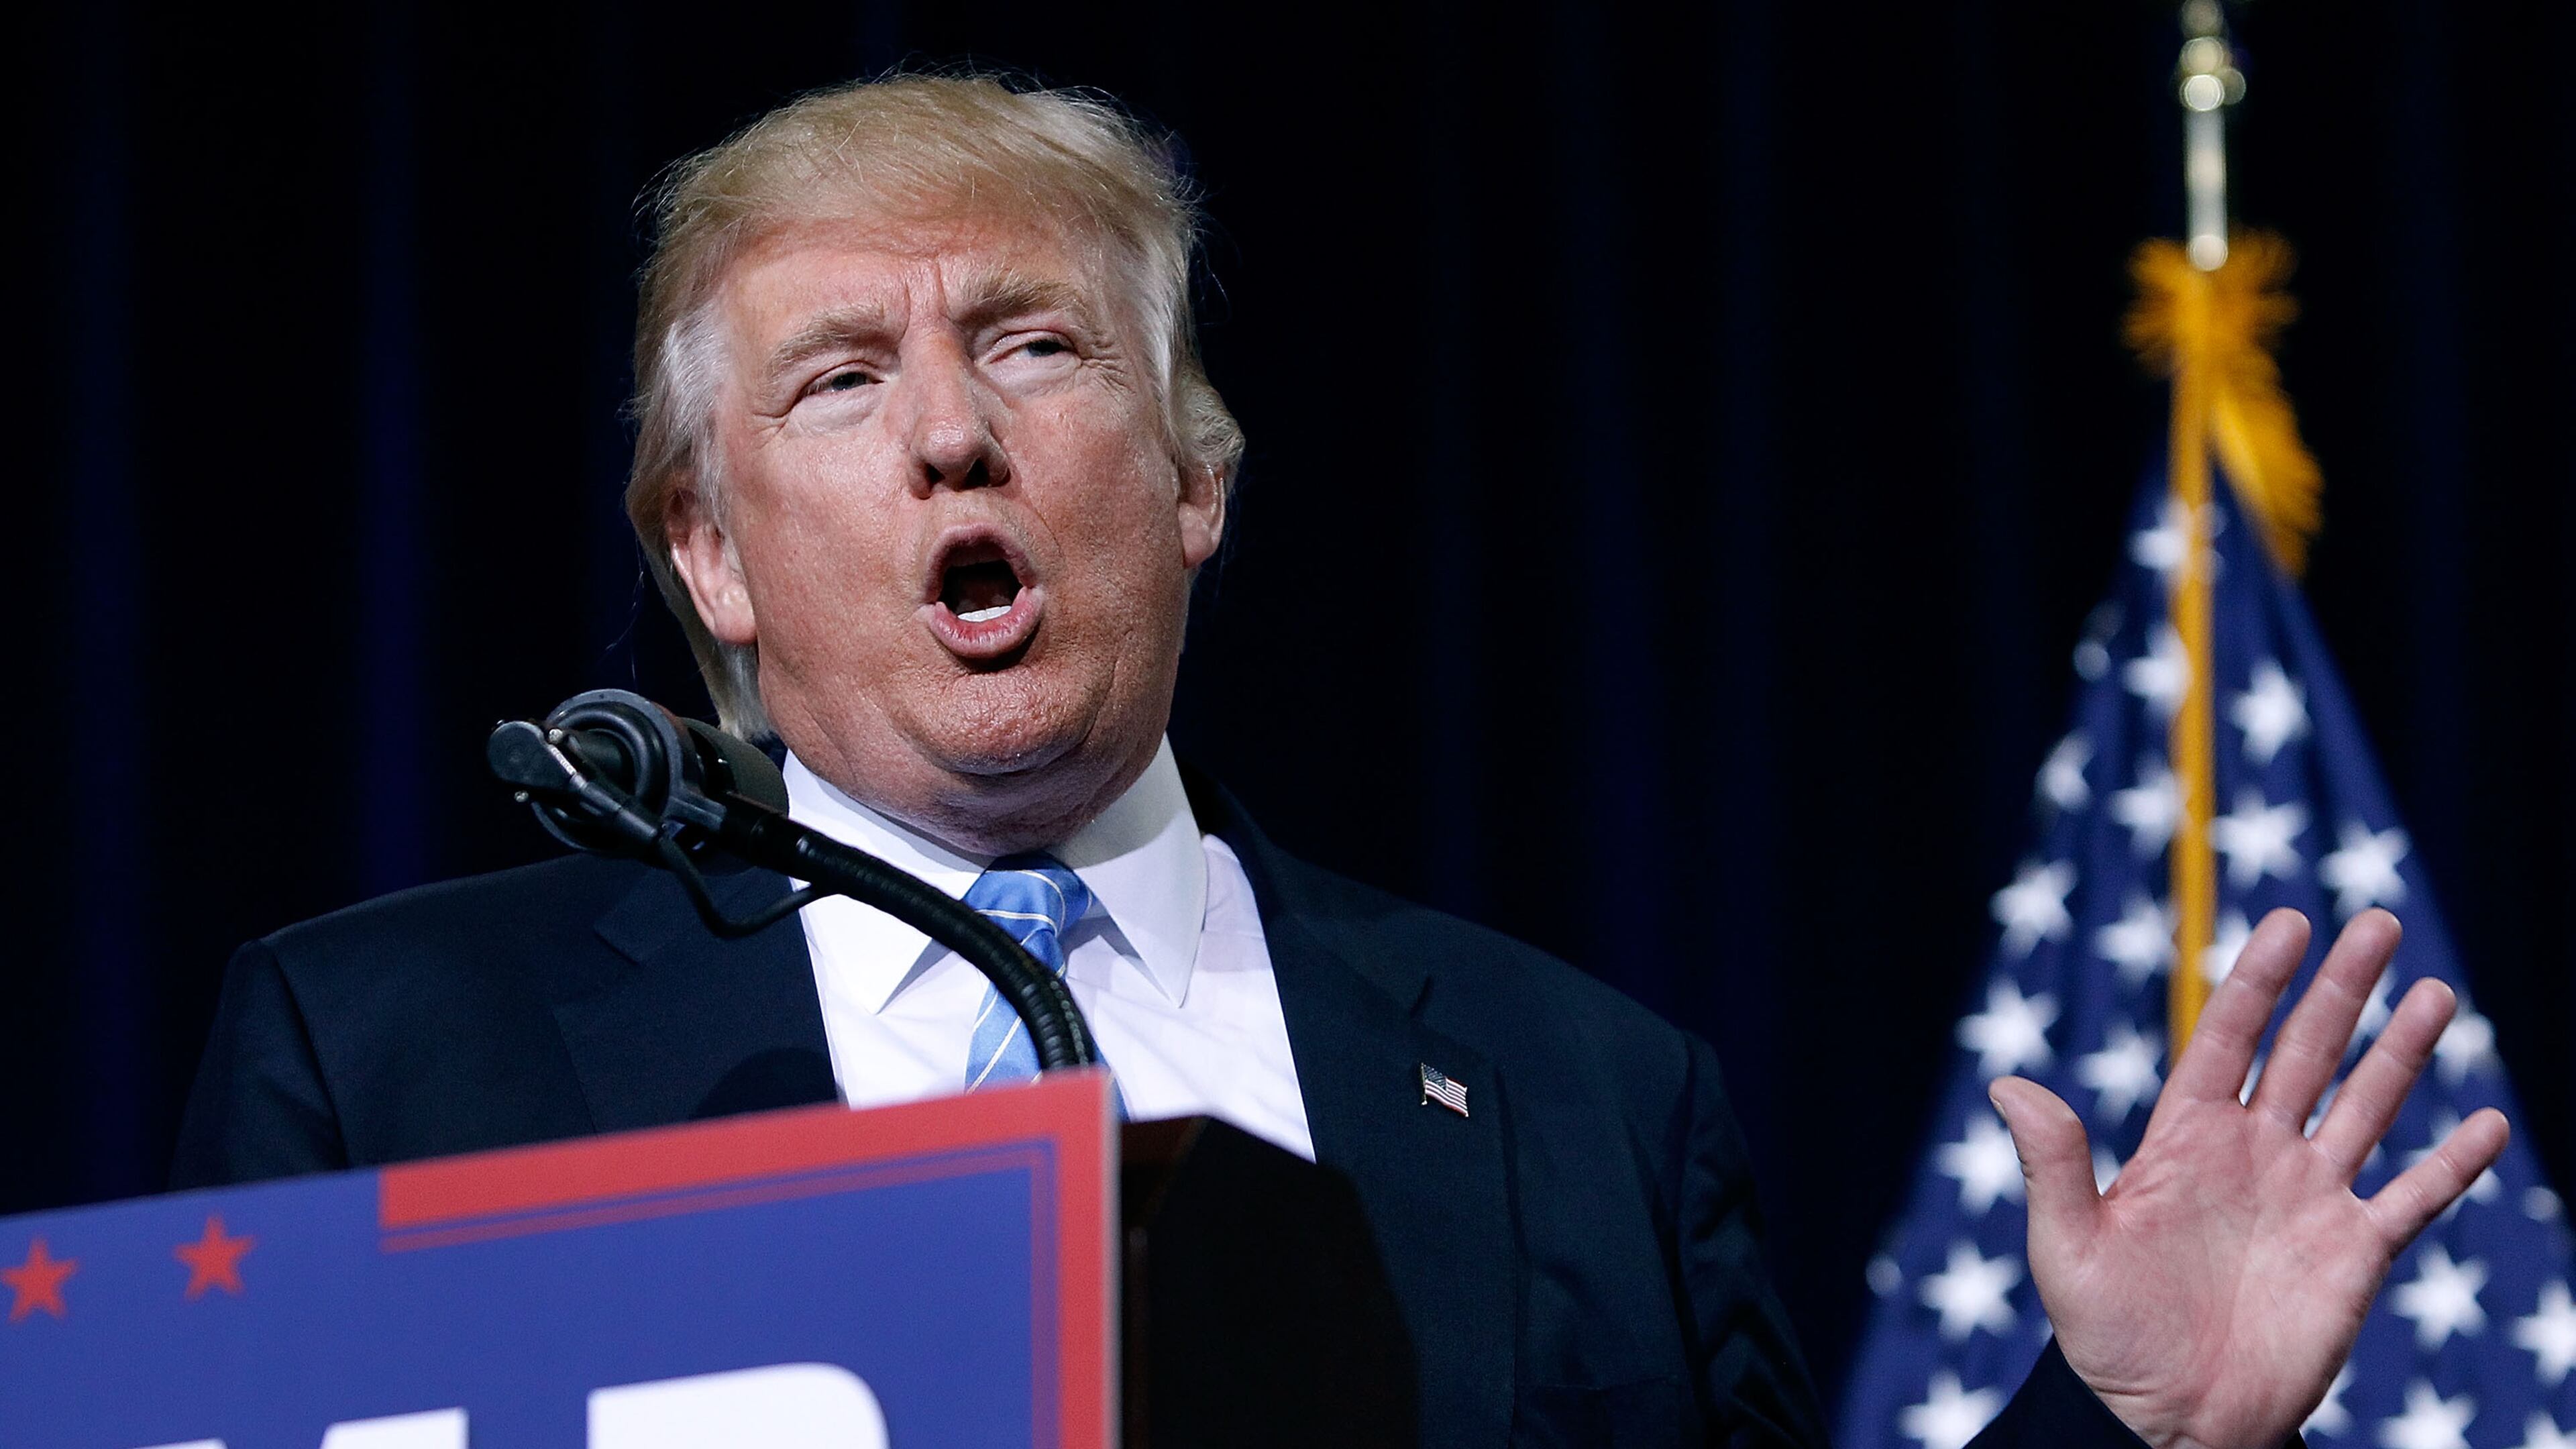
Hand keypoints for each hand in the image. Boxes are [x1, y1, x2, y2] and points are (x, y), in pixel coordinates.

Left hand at [1988, 907, 2509, 1448]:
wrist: (2164, 1421)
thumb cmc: (2105, 1336)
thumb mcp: (2066, 1248)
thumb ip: (2053, 1165)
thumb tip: (2006, 1085)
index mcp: (2185, 1140)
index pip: (2227, 1039)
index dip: (2258, 983)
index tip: (2288, 922)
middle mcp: (2253, 1154)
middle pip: (2307, 1053)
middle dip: (2342, 989)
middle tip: (2377, 921)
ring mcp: (2308, 1200)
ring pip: (2367, 1107)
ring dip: (2402, 1052)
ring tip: (2435, 992)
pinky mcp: (2353, 1254)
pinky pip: (2413, 1198)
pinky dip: (2452, 1165)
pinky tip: (2487, 1123)